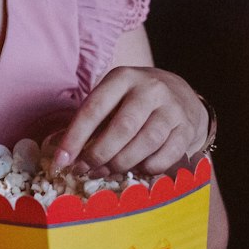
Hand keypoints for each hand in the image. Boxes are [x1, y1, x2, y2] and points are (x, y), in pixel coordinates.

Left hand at [50, 66, 209, 177]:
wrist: (180, 94)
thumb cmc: (133, 101)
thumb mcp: (112, 98)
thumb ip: (90, 123)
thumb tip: (63, 154)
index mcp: (123, 78)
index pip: (94, 108)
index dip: (75, 137)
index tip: (61, 161)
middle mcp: (150, 89)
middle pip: (122, 128)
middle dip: (99, 155)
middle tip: (85, 169)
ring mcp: (172, 108)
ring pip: (145, 143)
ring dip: (121, 164)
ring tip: (107, 171)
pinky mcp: (186, 128)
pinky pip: (165, 156)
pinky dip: (147, 168)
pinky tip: (136, 169)